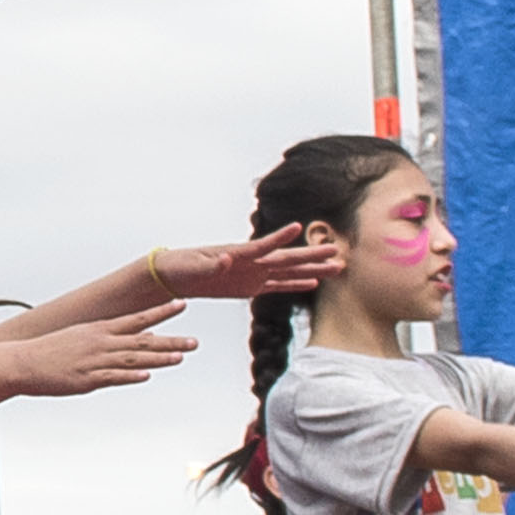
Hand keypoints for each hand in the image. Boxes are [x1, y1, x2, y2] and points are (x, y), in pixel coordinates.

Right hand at [0, 314, 203, 402]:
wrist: (21, 362)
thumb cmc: (52, 351)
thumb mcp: (82, 338)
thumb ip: (112, 340)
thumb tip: (140, 339)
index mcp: (100, 330)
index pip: (138, 318)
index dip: (161, 312)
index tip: (182, 304)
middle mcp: (101, 342)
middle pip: (142, 340)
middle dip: (170, 340)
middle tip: (194, 341)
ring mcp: (94, 361)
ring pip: (133, 358)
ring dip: (157, 358)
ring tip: (180, 357)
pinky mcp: (86, 379)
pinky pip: (112, 377)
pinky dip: (130, 376)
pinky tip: (147, 375)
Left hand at [123, 230, 345, 312]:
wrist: (176, 275)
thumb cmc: (183, 266)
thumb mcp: (194, 266)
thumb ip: (212, 264)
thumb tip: (226, 258)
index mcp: (238, 254)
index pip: (264, 246)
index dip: (281, 238)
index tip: (299, 227)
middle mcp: (251, 262)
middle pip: (287, 258)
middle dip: (312, 256)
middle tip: (338, 253)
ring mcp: (254, 273)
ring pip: (290, 271)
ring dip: (312, 271)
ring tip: (337, 268)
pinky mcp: (252, 286)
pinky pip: (278, 286)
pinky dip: (296, 284)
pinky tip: (313, 283)